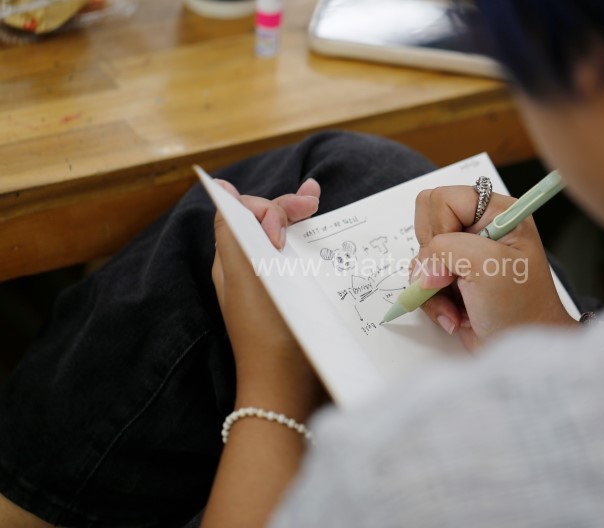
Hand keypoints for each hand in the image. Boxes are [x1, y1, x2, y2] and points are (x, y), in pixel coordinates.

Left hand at [212, 178, 323, 418]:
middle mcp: (251, 269)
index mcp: (233, 260)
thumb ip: (234, 232)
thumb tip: (223, 189)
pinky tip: (329, 240)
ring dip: (302, 221)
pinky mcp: (295, 299)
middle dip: (288, 206)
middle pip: (266, 223)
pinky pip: (301, 263)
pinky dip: (313, 246)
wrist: (289, 387)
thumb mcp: (245, 277)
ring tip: (320, 207)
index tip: (294, 218)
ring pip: (286, 241)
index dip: (269, 204)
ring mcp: (274, 285)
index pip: (244, 213)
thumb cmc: (268, 332)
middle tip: (315, 203)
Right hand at [413, 185, 578, 350]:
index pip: (444, 199)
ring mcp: (464, 256)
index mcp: (496, 213)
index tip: (457, 259)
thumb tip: (422, 268)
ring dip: (432, 286)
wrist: (520, 350)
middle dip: (432, 257)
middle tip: (453, 278)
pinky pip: (421, 281)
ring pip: (421, 256)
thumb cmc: (520, 307)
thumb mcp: (489, 265)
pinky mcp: (452, 280)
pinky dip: (432, 301)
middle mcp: (479, 230)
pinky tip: (456, 315)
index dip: (441, 228)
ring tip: (458, 304)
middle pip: (426, 222)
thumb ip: (446, 249)